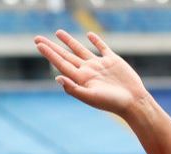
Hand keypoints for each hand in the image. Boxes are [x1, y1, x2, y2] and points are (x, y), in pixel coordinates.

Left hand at [34, 30, 148, 117]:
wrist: (133, 102)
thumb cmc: (111, 103)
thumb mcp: (90, 97)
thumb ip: (73, 88)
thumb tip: (57, 77)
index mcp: (80, 79)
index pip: (60, 63)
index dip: (49, 54)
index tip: (38, 44)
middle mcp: (87, 71)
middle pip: (65, 55)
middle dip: (52, 47)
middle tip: (37, 38)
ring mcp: (99, 65)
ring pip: (80, 50)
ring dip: (69, 41)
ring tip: (58, 32)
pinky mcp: (112, 61)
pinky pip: (102, 48)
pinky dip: (96, 41)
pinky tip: (89, 35)